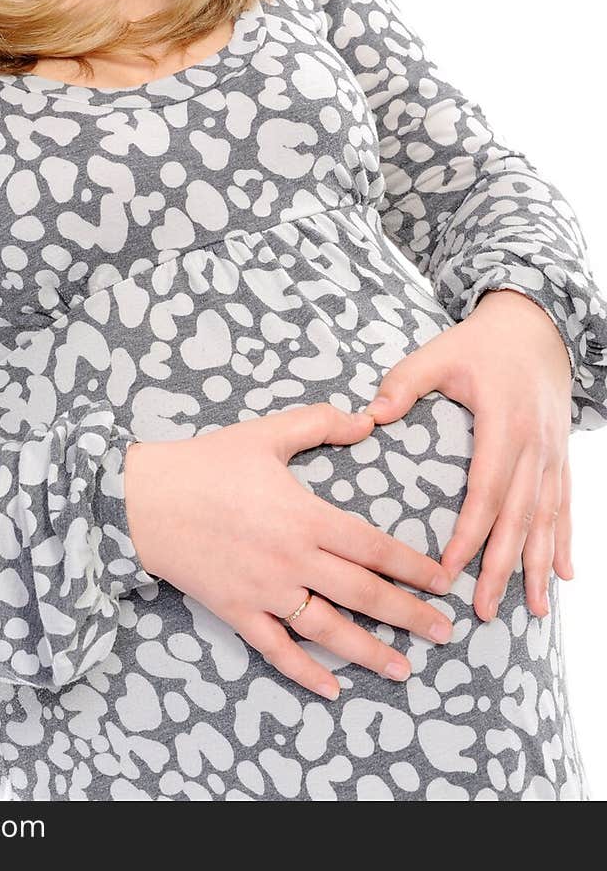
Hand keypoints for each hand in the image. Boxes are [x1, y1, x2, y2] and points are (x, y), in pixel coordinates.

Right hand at [123, 402, 453, 699]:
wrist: (145, 499)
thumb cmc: (206, 462)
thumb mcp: (266, 433)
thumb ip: (320, 424)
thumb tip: (368, 420)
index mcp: (305, 516)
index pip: (373, 547)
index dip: (412, 567)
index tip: (442, 582)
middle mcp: (292, 560)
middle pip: (362, 594)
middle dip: (408, 615)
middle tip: (444, 632)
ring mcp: (265, 591)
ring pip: (328, 629)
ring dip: (369, 651)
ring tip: (403, 668)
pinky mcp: (237, 611)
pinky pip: (276, 649)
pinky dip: (304, 672)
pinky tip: (331, 688)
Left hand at [363, 287, 573, 622]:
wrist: (534, 327)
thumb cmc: (480, 344)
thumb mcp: (439, 353)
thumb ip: (405, 381)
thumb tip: (372, 414)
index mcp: (503, 424)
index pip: (486, 491)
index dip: (469, 533)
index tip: (448, 569)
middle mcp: (535, 446)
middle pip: (519, 516)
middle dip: (503, 566)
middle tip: (484, 609)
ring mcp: (553, 454)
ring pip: (548, 518)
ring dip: (539, 565)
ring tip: (533, 610)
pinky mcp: (561, 456)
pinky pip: (565, 505)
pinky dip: (565, 541)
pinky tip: (564, 575)